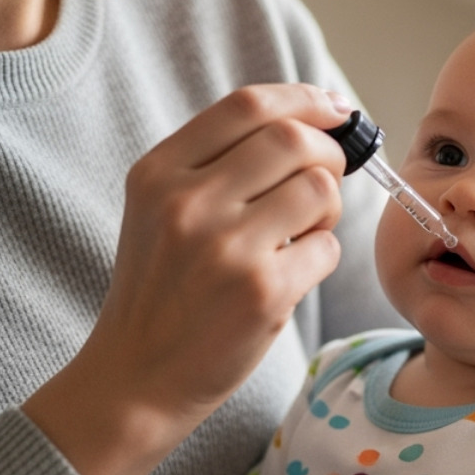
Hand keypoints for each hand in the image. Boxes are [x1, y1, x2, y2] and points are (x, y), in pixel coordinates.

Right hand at [23, 83, 353, 474]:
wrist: (138, 375)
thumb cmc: (164, 290)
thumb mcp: (161, 211)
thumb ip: (217, 165)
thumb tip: (309, 122)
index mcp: (159, 173)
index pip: (247, 106)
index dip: (304, 99)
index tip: (336, 109)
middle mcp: (188, 203)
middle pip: (294, 141)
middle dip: (330, 155)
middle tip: (330, 180)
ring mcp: (226, 248)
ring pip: (319, 190)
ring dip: (329, 209)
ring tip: (303, 233)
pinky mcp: (263, 292)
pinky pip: (327, 248)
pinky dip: (323, 256)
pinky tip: (293, 273)